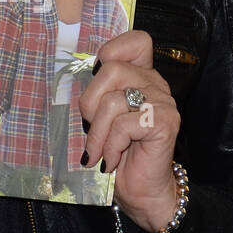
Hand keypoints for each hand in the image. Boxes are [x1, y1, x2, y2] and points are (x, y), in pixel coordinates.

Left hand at [78, 30, 180, 232]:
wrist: (141, 192)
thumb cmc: (117, 155)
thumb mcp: (100, 119)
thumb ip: (96, 95)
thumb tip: (67, 80)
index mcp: (142, 77)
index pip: (138, 41)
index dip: (114, 49)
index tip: (98, 73)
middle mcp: (156, 85)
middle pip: (112, 70)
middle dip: (90, 103)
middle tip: (90, 129)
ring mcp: (163, 103)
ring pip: (113, 101)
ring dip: (97, 133)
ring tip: (98, 152)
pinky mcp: (165, 123)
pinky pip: (124, 124)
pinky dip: (110, 146)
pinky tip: (112, 160)